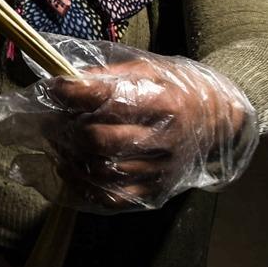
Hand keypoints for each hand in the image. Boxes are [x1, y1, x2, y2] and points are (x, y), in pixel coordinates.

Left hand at [0, 39, 258, 212]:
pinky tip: (67, 168)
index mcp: (167, 103)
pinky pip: (112, 197)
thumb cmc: (178, 88)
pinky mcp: (156, 191)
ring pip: (102, 171)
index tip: (54, 87)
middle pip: (101, 140)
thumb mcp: (152, 68)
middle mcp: (166, 140)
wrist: (220, 120)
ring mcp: (161, 170)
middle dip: (65, 129)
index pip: (111, 100)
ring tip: (53, 142)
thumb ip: (110, 74)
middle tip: (48, 120)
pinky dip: (82, 186)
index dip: (74, 94)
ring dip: (68, 157)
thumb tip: (68, 80)